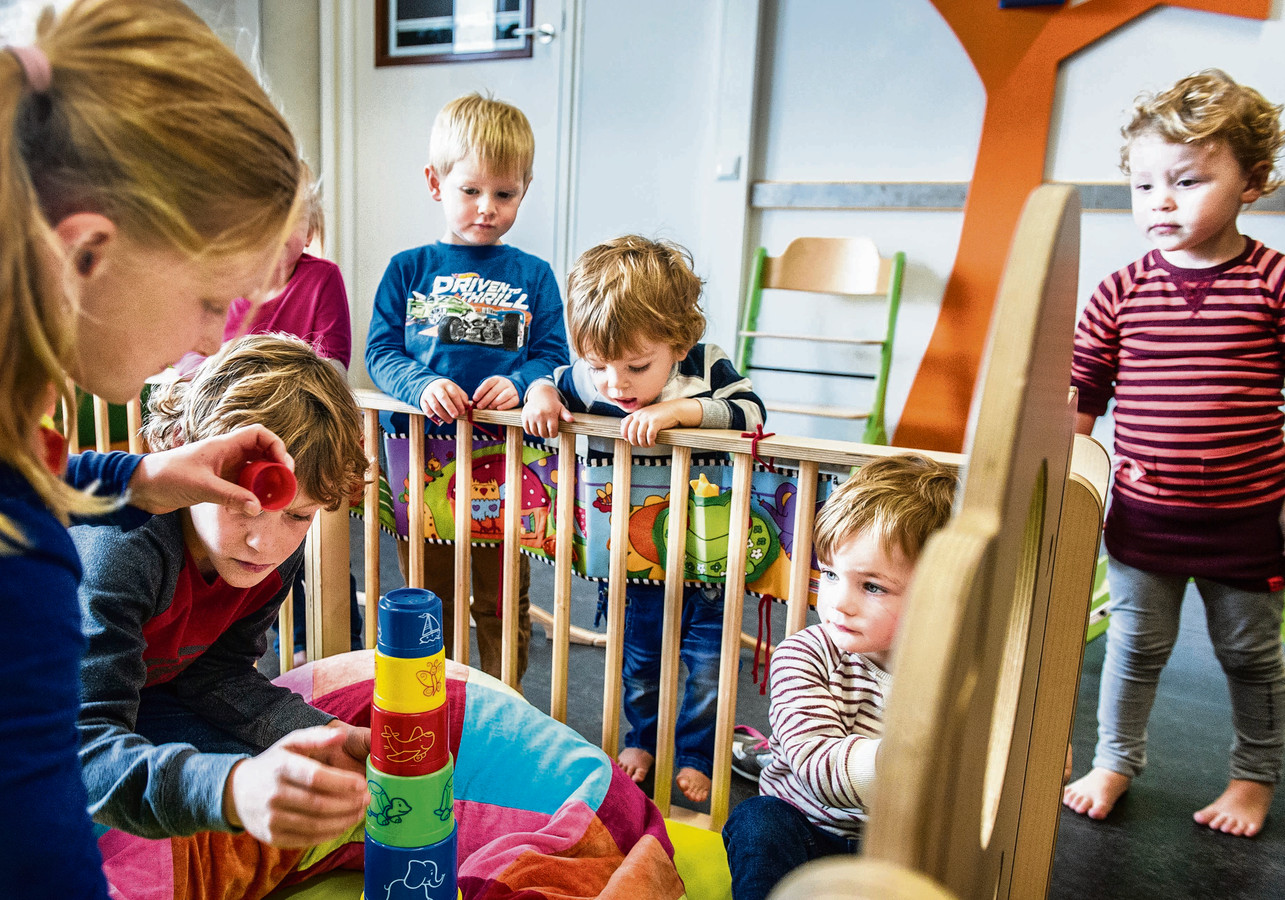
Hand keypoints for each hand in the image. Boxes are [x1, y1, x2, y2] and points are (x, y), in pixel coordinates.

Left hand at [128, 425, 293, 515]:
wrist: (141, 487)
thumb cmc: (166, 477)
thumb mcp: (201, 487)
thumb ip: (231, 497)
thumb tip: (258, 507)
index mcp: (224, 445)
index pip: (259, 435)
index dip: (276, 446)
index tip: (284, 466)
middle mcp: (227, 454)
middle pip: (262, 453)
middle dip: (276, 467)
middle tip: (284, 485)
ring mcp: (223, 469)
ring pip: (254, 471)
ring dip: (264, 483)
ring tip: (270, 498)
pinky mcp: (217, 483)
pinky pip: (242, 486)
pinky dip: (250, 495)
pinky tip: (248, 507)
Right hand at [224, 725, 369, 846]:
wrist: (237, 792)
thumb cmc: (274, 764)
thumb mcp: (291, 743)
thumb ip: (317, 737)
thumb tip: (342, 736)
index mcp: (281, 766)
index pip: (315, 777)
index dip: (342, 783)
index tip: (363, 784)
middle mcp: (274, 794)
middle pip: (319, 804)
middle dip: (349, 804)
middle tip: (367, 799)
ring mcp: (271, 818)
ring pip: (315, 825)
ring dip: (344, 820)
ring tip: (360, 812)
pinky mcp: (272, 837)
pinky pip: (307, 839)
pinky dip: (330, 834)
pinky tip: (343, 824)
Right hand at [419, 379, 468, 423]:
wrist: (429, 385)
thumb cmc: (445, 390)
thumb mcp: (454, 389)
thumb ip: (462, 396)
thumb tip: (467, 406)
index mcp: (447, 384)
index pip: (453, 393)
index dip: (459, 404)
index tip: (462, 412)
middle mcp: (437, 388)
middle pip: (443, 398)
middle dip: (450, 408)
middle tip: (455, 416)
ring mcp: (428, 394)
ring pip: (435, 405)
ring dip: (443, 414)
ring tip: (450, 420)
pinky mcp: (422, 400)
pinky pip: (426, 409)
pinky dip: (432, 415)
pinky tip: (438, 419)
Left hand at [472, 375, 518, 410]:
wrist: (512, 388)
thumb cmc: (497, 389)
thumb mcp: (490, 387)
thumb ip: (482, 391)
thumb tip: (475, 399)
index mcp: (496, 379)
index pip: (488, 383)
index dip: (481, 391)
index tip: (475, 399)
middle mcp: (505, 383)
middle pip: (495, 390)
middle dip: (486, 399)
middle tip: (480, 406)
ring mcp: (512, 390)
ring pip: (504, 395)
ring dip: (495, 402)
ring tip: (489, 408)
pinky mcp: (516, 397)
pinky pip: (512, 401)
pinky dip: (505, 405)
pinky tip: (498, 408)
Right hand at [521, 383, 572, 438]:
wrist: (540, 394)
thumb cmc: (552, 404)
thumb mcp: (561, 408)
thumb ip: (566, 415)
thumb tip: (572, 420)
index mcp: (550, 414)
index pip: (552, 431)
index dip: (554, 434)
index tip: (554, 432)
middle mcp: (540, 415)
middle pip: (543, 433)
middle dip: (547, 434)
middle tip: (548, 431)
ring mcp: (531, 416)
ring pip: (535, 433)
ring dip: (539, 434)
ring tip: (542, 429)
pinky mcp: (524, 416)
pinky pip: (527, 430)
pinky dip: (531, 432)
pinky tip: (535, 428)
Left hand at [620, 399, 699, 446]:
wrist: (674, 409)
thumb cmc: (660, 413)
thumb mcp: (645, 413)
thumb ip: (635, 419)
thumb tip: (624, 425)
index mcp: (636, 413)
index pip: (624, 425)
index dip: (624, 434)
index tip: (628, 440)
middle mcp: (640, 415)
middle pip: (631, 432)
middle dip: (634, 442)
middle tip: (639, 445)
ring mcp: (648, 419)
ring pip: (640, 436)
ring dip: (643, 444)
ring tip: (647, 445)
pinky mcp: (656, 422)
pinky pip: (650, 436)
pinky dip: (650, 442)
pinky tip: (653, 443)